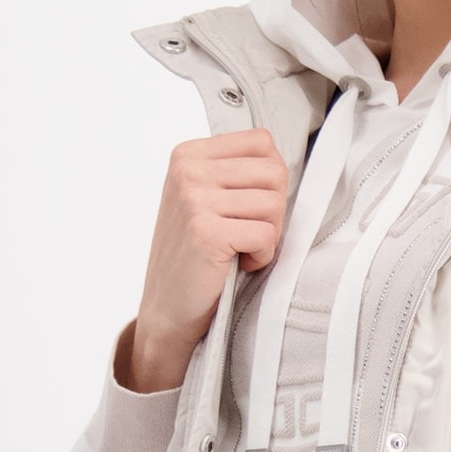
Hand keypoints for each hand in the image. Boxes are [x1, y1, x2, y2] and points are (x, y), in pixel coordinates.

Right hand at [124, 127, 289, 391]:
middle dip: (274, 209)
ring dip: (268, 236)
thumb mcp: (205, 199)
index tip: (250, 207)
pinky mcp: (207, 232)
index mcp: (188, 155)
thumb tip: (282, 163)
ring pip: (274, 204)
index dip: (271, 180)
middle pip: (274, 171)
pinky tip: (239, 264)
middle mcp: (188, 170)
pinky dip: (262, 256)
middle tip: (250, 233)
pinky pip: (266, 235)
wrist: (168, 308)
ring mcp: (195, 199)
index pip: (261, 142)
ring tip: (241, 249)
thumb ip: (235, 174)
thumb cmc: (194, 257)